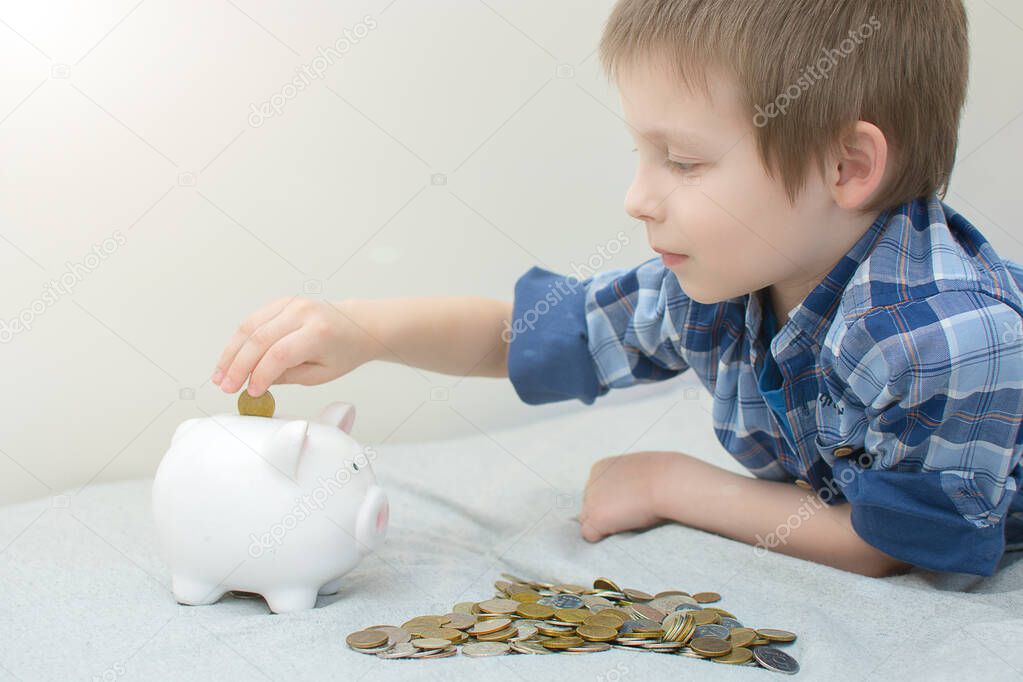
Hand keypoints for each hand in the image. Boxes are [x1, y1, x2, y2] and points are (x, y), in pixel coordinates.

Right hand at [212, 297, 380, 395]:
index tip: (250, 392)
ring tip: (220, 376)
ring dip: (230, 353)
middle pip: (259, 339)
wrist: (357, 326)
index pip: (280, 354)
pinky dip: (238, 341)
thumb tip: (255, 383)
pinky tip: (229, 359)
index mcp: (318, 332)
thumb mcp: (322, 374)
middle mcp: (303, 312)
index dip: (260, 374)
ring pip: (249, 327)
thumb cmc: (344, 351)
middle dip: (238, 366)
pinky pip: (253, 321)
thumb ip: (288, 377)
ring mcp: (290, 303)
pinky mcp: (281, 302)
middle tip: (226, 387)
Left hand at [578, 450, 669, 541]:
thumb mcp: (637, 470)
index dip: (610, 500)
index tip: (625, 502)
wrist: (667, 482)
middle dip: (604, 510)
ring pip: (587, 519)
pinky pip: (589, 534)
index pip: (595, 490)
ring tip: (627, 520)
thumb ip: (623, 481)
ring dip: (603, 523)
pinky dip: (601, 536)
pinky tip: (620, 530)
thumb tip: (624, 496)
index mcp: (599, 468)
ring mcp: (591, 501)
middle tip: (628, 512)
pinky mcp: (596, 519)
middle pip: (589, 504)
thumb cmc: (661, 476)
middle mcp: (590, 483)